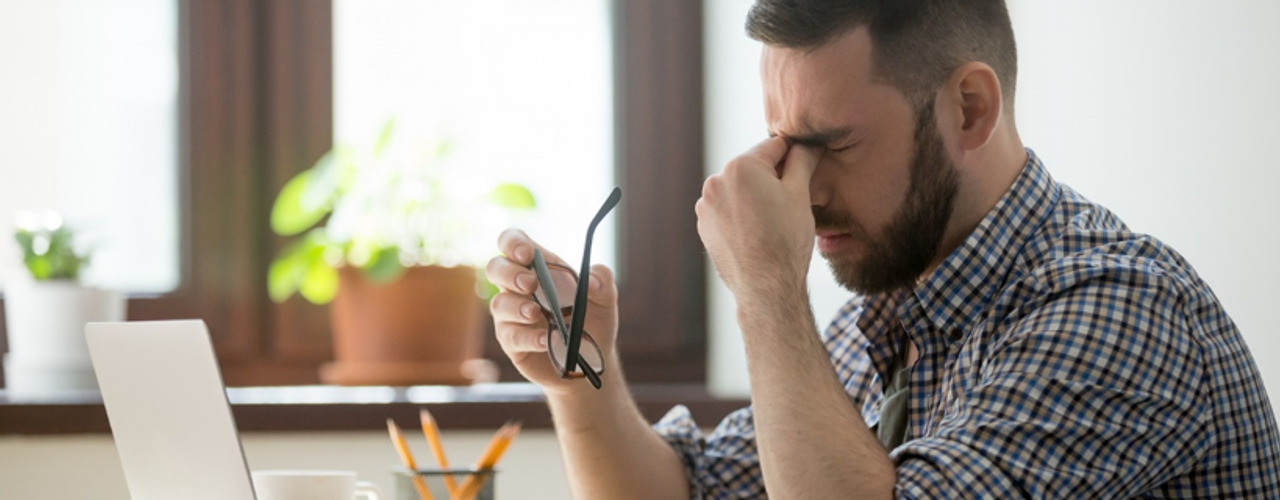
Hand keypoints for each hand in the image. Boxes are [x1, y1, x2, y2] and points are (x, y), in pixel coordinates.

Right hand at [485, 229, 619, 395]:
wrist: (590, 361)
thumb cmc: (592, 322)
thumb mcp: (605, 299)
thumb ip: (603, 282)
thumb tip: (592, 280)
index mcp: (539, 267)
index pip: (513, 243)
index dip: (513, 242)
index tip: (527, 254)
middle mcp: (519, 288)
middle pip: (496, 268)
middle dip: (509, 273)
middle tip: (530, 283)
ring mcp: (512, 316)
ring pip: (499, 303)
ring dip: (517, 306)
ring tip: (535, 313)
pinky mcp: (512, 342)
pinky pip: (511, 336)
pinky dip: (528, 337)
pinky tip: (545, 339)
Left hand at [696, 137, 819, 302]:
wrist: (766, 287)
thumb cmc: (786, 240)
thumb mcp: (800, 194)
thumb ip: (802, 160)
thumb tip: (808, 142)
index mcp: (740, 166)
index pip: (774, 146)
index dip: (794, 156)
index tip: (805, 166)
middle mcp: (716, 181)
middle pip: (753, 168)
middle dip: (772, 178)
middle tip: (790, 202)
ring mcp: (706, 206)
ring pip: (739, 190)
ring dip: (755, 196)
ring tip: (773, 221)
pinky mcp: (704, 226)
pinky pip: (727, 210)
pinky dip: (742, 214)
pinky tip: (757, 232)